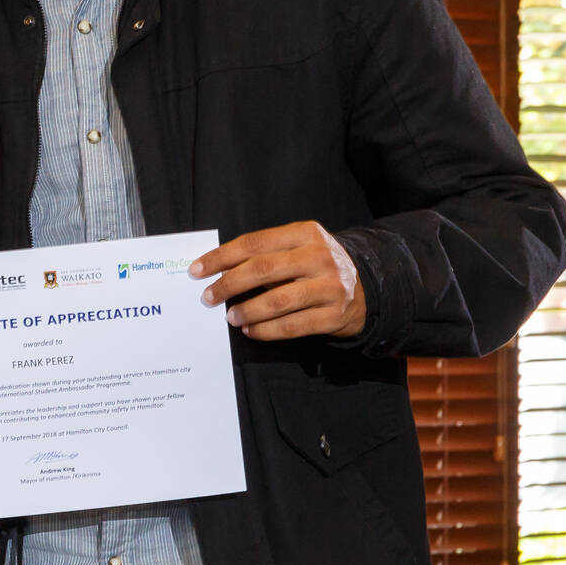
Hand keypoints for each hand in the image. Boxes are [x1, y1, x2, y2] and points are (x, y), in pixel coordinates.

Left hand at [192, 221, 365, 340]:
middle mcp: (319, 257)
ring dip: (247, 311)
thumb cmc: (317, 266)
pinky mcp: (335, 315)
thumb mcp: (298, 247)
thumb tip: (218, 270)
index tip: (197, 270)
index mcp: (305, 233)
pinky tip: (251, 331)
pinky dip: (266, 331)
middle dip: (229, 284)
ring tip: (230, 317)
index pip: (254, 243)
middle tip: (208, 297)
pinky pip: (293, 326)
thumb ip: (266, 253)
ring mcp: (331, 287)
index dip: (221, 257)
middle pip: (263, 270)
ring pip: (277, 301)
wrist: (368, 287)